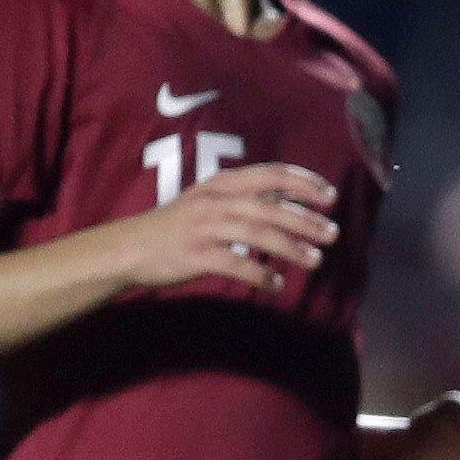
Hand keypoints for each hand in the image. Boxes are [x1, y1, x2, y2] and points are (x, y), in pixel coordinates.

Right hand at [116, 163, 336, 294]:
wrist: (126, 249)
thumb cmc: (174, 226)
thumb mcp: (207, 200)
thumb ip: (244, 198)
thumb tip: (289, 202)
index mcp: (220, 184)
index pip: (270, 174)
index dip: (304, 183)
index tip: (330, 196)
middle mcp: (213, 201)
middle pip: (269, 207)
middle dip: (306, 220)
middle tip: (333, 233)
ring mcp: (202, 228)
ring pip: (256, 234)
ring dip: (290, 247)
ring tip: (315, 260)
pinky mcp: (193, 256)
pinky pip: (234, 265)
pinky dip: (259, 275)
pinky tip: (276, 285)